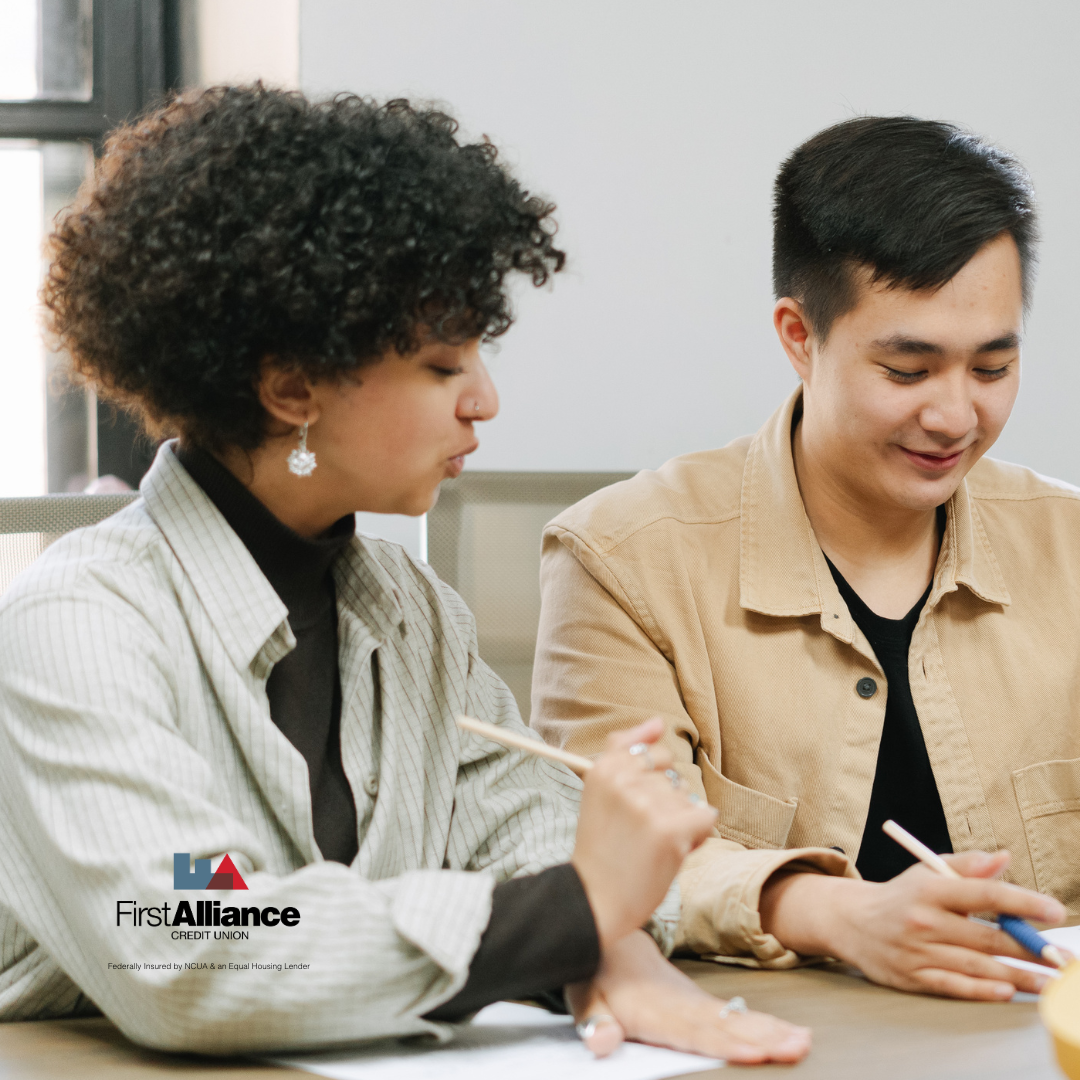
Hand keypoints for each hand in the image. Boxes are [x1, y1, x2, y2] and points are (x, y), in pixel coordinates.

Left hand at [565, 929, 810, 1063]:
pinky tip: (789, 1033)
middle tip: (796, 1045)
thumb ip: (595, 1021)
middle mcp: (680, 1004)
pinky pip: (734, 1016)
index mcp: (653, 1008)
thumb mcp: (586, 995)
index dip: (722, 1041)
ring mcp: (694, 1002)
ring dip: (770, 1030)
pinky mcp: (700, 1004)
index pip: (691, 1029)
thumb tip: (601, 1042)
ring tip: (801, 1041)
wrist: (612, 935)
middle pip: (724, 1024)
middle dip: (761, 1036)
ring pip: (735, 1019)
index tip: (754, 1051)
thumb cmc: (598, 971)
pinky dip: (764, 1024)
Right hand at [571, 718, 717, 948]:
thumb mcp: (601, 791)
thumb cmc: (602, 848)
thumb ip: (625, 750)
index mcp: (604, 767)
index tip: (631, 808)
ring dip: (680, 822)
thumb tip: (658, 721)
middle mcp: (624, 780)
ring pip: (688, 798)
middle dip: (667, 802)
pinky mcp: (669, 831)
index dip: (651, 782)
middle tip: (641, 831)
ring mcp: (647, 805)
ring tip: (652, 846)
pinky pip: (705, 817)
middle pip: (673, 774)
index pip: (651, 751)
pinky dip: (697, 836)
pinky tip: (673, 851)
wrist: (594, 901)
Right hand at [760, 850, 1066, 999]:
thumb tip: (1004, 859)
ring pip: (978, 966)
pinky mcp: (912, 977)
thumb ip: (967, 865)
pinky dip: (983, 990)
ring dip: (1019, 976)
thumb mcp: (926, 871)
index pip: (984, 894)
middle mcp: (924, 920)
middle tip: (1063, 959)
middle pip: (988, 936)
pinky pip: (954, 985)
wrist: (851, 922)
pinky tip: (1008, 990)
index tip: (1053, 910)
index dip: (1022, 902)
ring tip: (1050, 983)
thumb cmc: (900, 896)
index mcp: (930, 889)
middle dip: (1031, 949)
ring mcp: (917, 951)